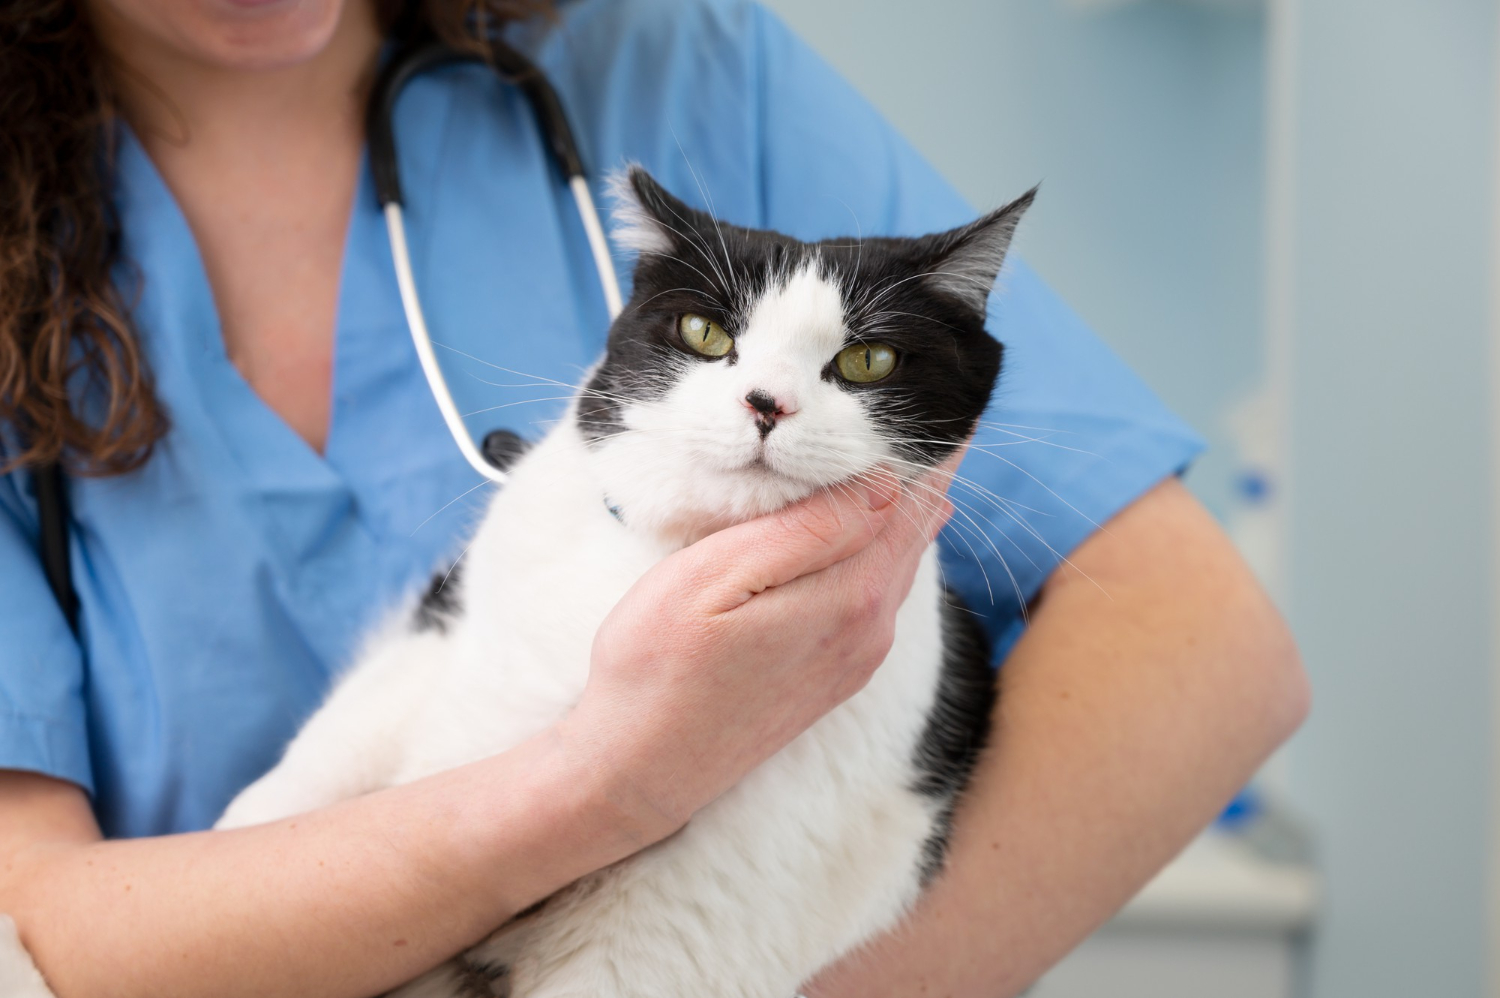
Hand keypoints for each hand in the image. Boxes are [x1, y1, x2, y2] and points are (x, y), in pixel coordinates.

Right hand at [557, 456, 960, 840]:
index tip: (950, 404)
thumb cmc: (658, 666)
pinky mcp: (836, 675)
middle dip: (925, 476)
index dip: (929, 452)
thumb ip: (805, 532)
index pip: (911, 504)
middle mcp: (870, 630)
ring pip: (898, 564)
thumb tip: (884, 486)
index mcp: (851, 596)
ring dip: (905, 513)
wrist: (640, 771)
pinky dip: (883, 552)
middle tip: (940, 417)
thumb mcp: (715, 579)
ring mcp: (857, 658)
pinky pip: (879, 596)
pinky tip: (871, 533)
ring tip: (915, 461)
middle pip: (913, 532)